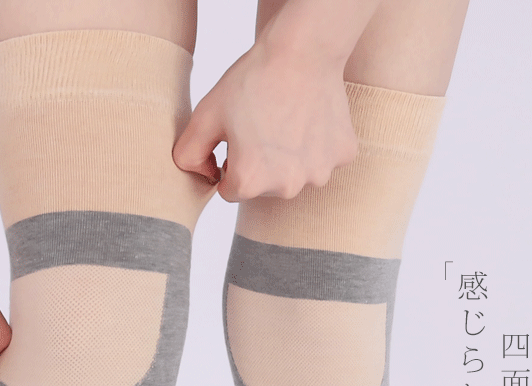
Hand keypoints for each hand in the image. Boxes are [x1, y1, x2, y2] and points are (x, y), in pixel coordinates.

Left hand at [172, 38, 358, 201]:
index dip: (229, 163)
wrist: (302, 50)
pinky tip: (310, 120)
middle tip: (262, 126)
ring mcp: (320, 173)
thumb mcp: (205, 116)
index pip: (231, 189)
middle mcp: (287, 186)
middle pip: (265, 187)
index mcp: (250, 182)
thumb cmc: (251, 81)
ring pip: (295, 175)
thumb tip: (204, 177)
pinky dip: (316, 146)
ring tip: (285, 122)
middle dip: (259, 164)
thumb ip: (188, 155)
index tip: (238, 139)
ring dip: (288, 159)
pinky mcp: (343, 156)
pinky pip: (323, 159)